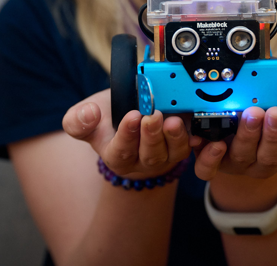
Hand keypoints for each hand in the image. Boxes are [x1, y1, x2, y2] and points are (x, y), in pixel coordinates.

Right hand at [62, 89, 191, 178]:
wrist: (129, 113)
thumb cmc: (108, 117)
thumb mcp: (85, 117)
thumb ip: (78, 120)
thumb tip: (89, 114)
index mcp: (116, 156)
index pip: (120, 151)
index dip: (127, 135)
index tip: (132, 116)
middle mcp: (141, 161)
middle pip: (149, 155)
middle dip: (151, 136)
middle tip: (153, 116)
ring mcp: (164, 157)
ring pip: (171, 153)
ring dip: (174, 138)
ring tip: (173, 121)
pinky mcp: (181, 148)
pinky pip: (191, 149)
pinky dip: (194, 140)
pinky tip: (198, 132)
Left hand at [192, 92, 276, 180]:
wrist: (245, 138)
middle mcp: (265, 162)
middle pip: (271, 156)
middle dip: (274, 134)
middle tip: (275, 112)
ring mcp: (239, 163)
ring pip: (242, 157)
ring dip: (247, 137)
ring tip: (251, 114)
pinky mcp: (214, 162)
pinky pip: (209, 169)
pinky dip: (209, 158)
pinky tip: (214, 141)